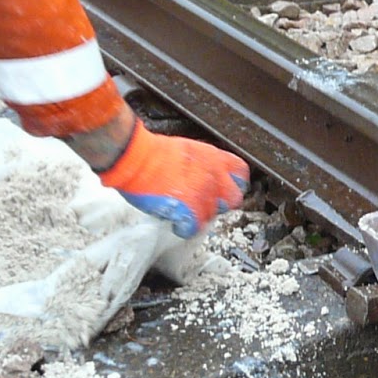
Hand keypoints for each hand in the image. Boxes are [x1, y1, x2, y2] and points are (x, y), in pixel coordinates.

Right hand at [97, 120, 248, 238]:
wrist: (136, 157)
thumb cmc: (154, 153)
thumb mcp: (190, 149)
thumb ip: (206, 165)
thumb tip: (208, 177)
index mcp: (215, 159)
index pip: (241, 175)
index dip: (233, 184)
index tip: (224, 190)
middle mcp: (215, 177)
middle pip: (233, 200)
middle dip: (220, 204)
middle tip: (202, 202)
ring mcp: (204, 194)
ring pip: (212, 216)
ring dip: (198, 216)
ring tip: (181, 208)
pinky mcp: (190, 210)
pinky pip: (194, 228)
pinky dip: (184, 227)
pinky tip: (175, 219)